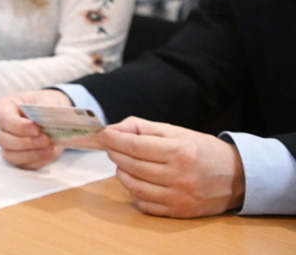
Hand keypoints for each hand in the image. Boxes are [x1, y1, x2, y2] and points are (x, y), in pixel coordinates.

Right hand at [0, 90, 71, 169]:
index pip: (4, 119)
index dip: (19, 126)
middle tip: (45, 139)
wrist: (51, 114)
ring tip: (50, 147)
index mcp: (3, 108)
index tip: (36, 129)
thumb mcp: (46, 100)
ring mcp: (7, 144)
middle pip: (4, 140)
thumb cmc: (43, 103)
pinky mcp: (18, 157)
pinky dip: (37, 161)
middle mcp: (0, 127)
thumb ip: (46, 110)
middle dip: (26, 142)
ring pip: (11, 156)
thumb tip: (52, 122)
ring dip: (32, 154)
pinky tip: (50, 152)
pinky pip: (23, 165)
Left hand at [100, 117, 245, 217]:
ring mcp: (179, 197)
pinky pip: (144, 204)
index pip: (134, 146)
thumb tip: (114, 129)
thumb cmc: (202, 150)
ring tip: (124, 163)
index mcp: (180, 151)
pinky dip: (134, 192)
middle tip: (111, 146)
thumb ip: (143, 128)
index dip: (114, 140)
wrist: (236, 177)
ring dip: (121, 172)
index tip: (103, 134)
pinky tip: (137, 181)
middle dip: (115, 153)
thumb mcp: (176, 131)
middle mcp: (179, 176)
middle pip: (131, 165)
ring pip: (133, 186)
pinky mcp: (178, 212)